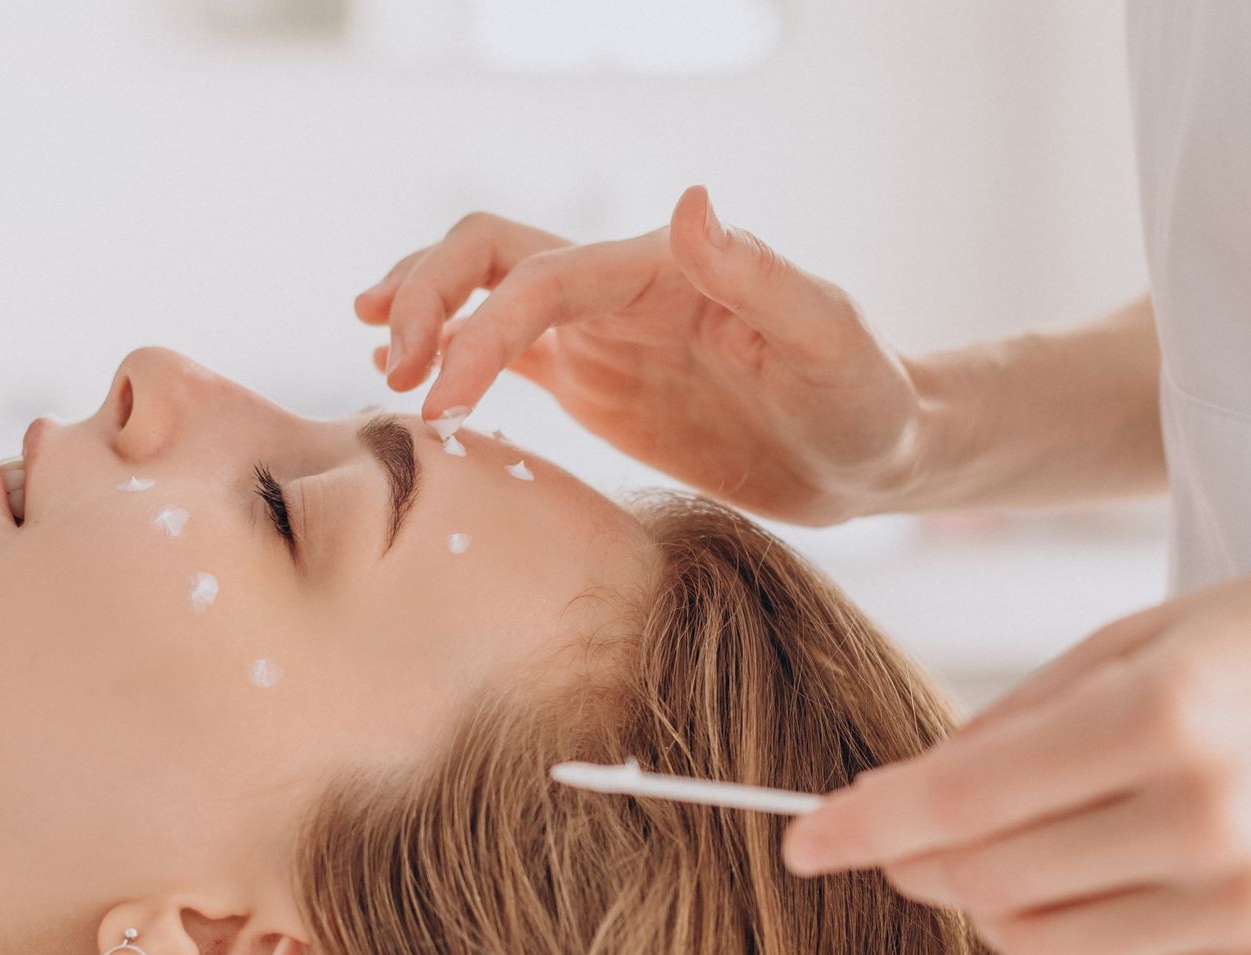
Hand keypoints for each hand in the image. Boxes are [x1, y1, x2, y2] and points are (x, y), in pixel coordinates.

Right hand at [352, 186, 918, 525]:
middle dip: (425, 297)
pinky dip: (452, 364)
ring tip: (378, 362)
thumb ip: (762, 275)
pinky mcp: (596, 384)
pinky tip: (416, 393)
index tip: (440, 396)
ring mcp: (602, 336)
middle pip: (489, 257)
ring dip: (422, 315)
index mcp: (662, 269)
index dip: (475, 325)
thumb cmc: (865, 399)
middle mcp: (620, 290)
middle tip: (391, 371)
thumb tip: (693, 202)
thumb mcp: (829, 338)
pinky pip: (504, 358)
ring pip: (482, 296)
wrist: (872, 457)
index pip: (539, 276)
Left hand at [781, 563, 1250, 954]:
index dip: (863, 825)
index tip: (802, 837)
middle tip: (904, 829)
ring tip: (1006, 854)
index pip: (964, 801)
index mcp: (1166, 715)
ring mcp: (1249, 906)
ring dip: (986, 911)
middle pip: (989, 884)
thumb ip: (1013, 721)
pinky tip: (1084, 897)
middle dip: (915, 861)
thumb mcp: (1139, 636)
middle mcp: (1209, 820)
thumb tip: (902, 794)